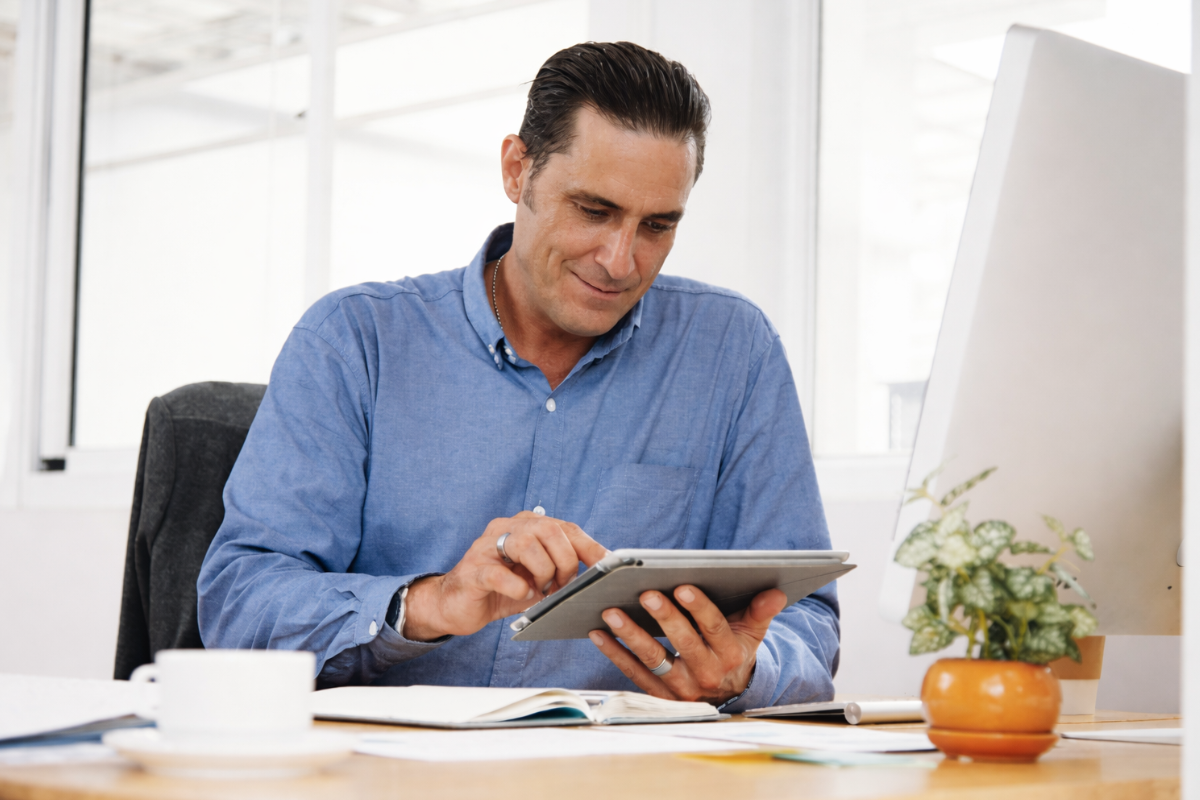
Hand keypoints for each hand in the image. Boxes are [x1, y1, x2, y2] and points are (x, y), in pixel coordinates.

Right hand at [403, 511, 607, 640]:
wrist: (455, 605)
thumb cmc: (500, 590)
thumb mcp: (537, 578)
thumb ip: (561, 570)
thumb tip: (597, 574)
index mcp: (524, 525)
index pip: (565, 527)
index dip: (589, 546)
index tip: (607, 564)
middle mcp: (505, 528)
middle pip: (548, 530)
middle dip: (565, 562)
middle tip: (562, 586)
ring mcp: (485, 547)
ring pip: (525, 544)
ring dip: (543, 573)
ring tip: (540, 590)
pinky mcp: (472, 570)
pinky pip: (498, 573)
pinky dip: (516, 588)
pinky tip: (520, 596)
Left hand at [588, 586, 787, 705]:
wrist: (727, 693)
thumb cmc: (735, 649)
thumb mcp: (752, 632)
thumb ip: (761, 611)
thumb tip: (775, 592)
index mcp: (730, 654)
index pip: (715, 628)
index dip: (699, 608)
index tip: (682, 586)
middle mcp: (707, 674)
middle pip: (683, 643)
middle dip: (664, 617)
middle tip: (645, 593)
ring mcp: (681, 688)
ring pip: (654, 660)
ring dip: (630, 635)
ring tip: (611, 612)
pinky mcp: (660, 696)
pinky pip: (634, 674)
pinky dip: (615, 653)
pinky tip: (599, 633)